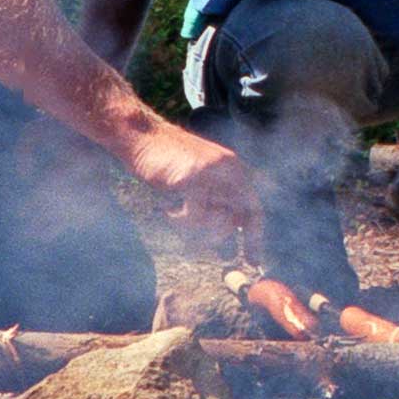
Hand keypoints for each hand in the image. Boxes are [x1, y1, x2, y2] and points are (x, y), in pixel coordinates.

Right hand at [123, 120, 259, 241]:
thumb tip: (232, 233)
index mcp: (234, 168)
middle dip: (222, 237)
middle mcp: (230, 168)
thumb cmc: (168, 161)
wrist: (143, 137)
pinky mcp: (193, 176)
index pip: (254, 208)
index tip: (254, 261)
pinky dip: (180, 219)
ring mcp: (213, 171)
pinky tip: (168, 210)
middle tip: (206, 245)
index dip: (255, 237)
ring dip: (194, 227)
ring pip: (216, 219)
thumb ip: (218, 200)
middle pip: (239, 217)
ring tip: (176, 215)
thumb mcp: (200, 180)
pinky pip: (195, 214)